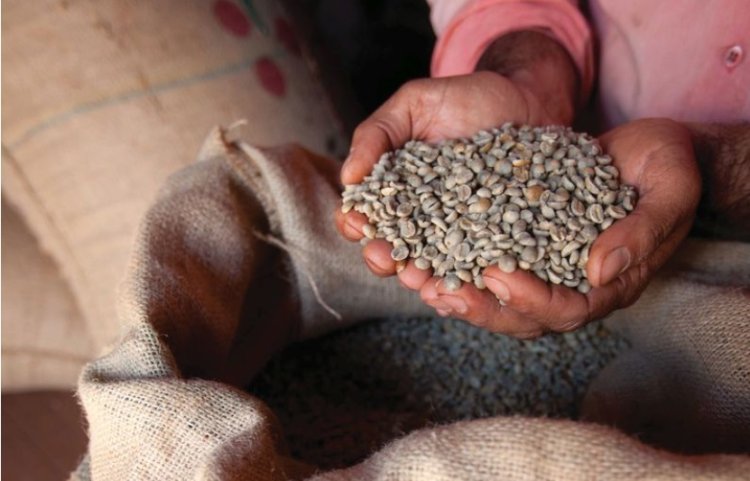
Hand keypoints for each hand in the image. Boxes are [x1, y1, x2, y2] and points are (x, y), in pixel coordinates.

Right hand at [335, 72, 573, 330]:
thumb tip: (348, 177)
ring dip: (422, 278)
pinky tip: (465, 282)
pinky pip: (477, 264)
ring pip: (431, 265)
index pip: (366, 214)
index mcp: (394, 190)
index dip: (355, 223)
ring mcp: (457, 232)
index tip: (356, 224)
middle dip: (385, 259)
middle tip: (388, 259)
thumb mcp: (413, 104)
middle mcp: (421, 218)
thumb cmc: (465, 98)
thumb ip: (377, 133)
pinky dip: (469, 277)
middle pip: (393, 248)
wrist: (526, 98)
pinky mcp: (493, 239)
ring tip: (423, 280)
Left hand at [429, 118, 699, 336]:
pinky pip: (491, 263)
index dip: (532, 299)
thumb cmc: (669, 167)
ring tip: (423, 281)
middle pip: (525, 315)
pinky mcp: (529, 243)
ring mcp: (550, 267)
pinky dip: (460, 263)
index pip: (569, 309)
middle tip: (442, 292)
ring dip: (461, 293)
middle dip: (482, 307)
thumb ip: (642, 232)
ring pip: (501, 297)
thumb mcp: (669, 190)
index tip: (498, 276)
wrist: (655, 149)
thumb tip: (599, 272)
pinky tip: (429, 253)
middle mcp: (576, 283)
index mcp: (613, 282)